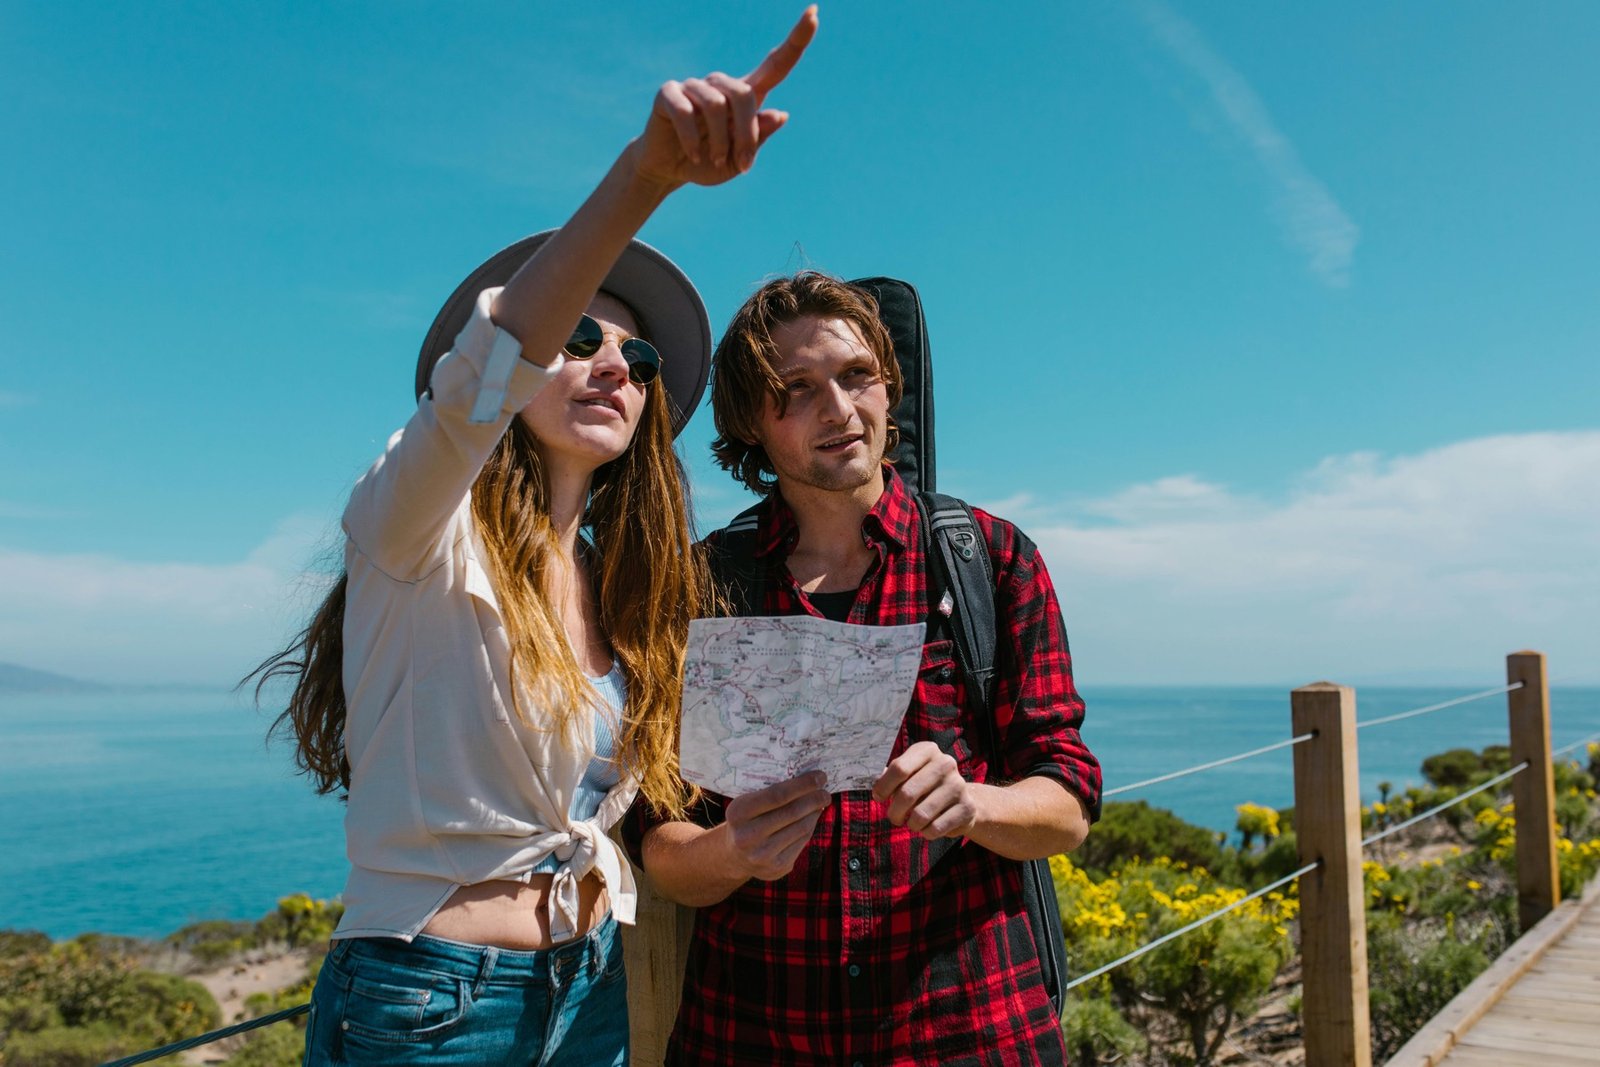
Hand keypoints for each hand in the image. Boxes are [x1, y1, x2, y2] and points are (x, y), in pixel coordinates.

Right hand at [632, 6, 817, 187]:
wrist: (669, 170)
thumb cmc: (709, 162)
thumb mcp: (740, 159)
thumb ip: (758, 139)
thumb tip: (781, 114)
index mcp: (746, 95)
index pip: (777, 64)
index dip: (796, 40)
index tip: (815, 12)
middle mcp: (721, 84)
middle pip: (744, 94)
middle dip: (746, 135)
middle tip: (742, 165)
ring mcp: (694, 85)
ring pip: (717, 106)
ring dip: (719, 142)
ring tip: (713, 160)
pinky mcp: (669, 92)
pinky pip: (686, 112)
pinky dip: (693, 141)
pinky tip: (693, 156)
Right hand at [723, 770, 830, 880]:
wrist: (735, 855)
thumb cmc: (747, 820)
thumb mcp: (747, 802)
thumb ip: (771, 792)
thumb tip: (810, 780)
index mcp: (738, 813)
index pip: (777, 795)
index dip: (803, 785)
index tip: (820, 776)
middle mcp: (748, 836)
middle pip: (792, 812)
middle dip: (814, 799)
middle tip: (825, 792)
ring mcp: (762, 855)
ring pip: (801, 828)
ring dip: (814, 812)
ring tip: (820, 803)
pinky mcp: (777, 868)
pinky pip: (802, 842)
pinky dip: (810, 827)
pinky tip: (811, 818)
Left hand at [873, 741, 979, 839]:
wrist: (962, 801)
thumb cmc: (926, 787)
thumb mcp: (909, 775)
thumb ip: (891, 777)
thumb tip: (872, 782)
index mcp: (928, 750)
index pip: (899, 768)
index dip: (883, 787)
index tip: (878, 797)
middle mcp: (945, 763)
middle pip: (907, 793)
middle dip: (894, 812)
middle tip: (894, 817)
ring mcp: (958, 785)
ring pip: (920, 815)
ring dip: (911, 824)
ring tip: (913, 822)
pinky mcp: (967, 808)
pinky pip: (935, 829)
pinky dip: (926, 833)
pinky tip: (929, 827)